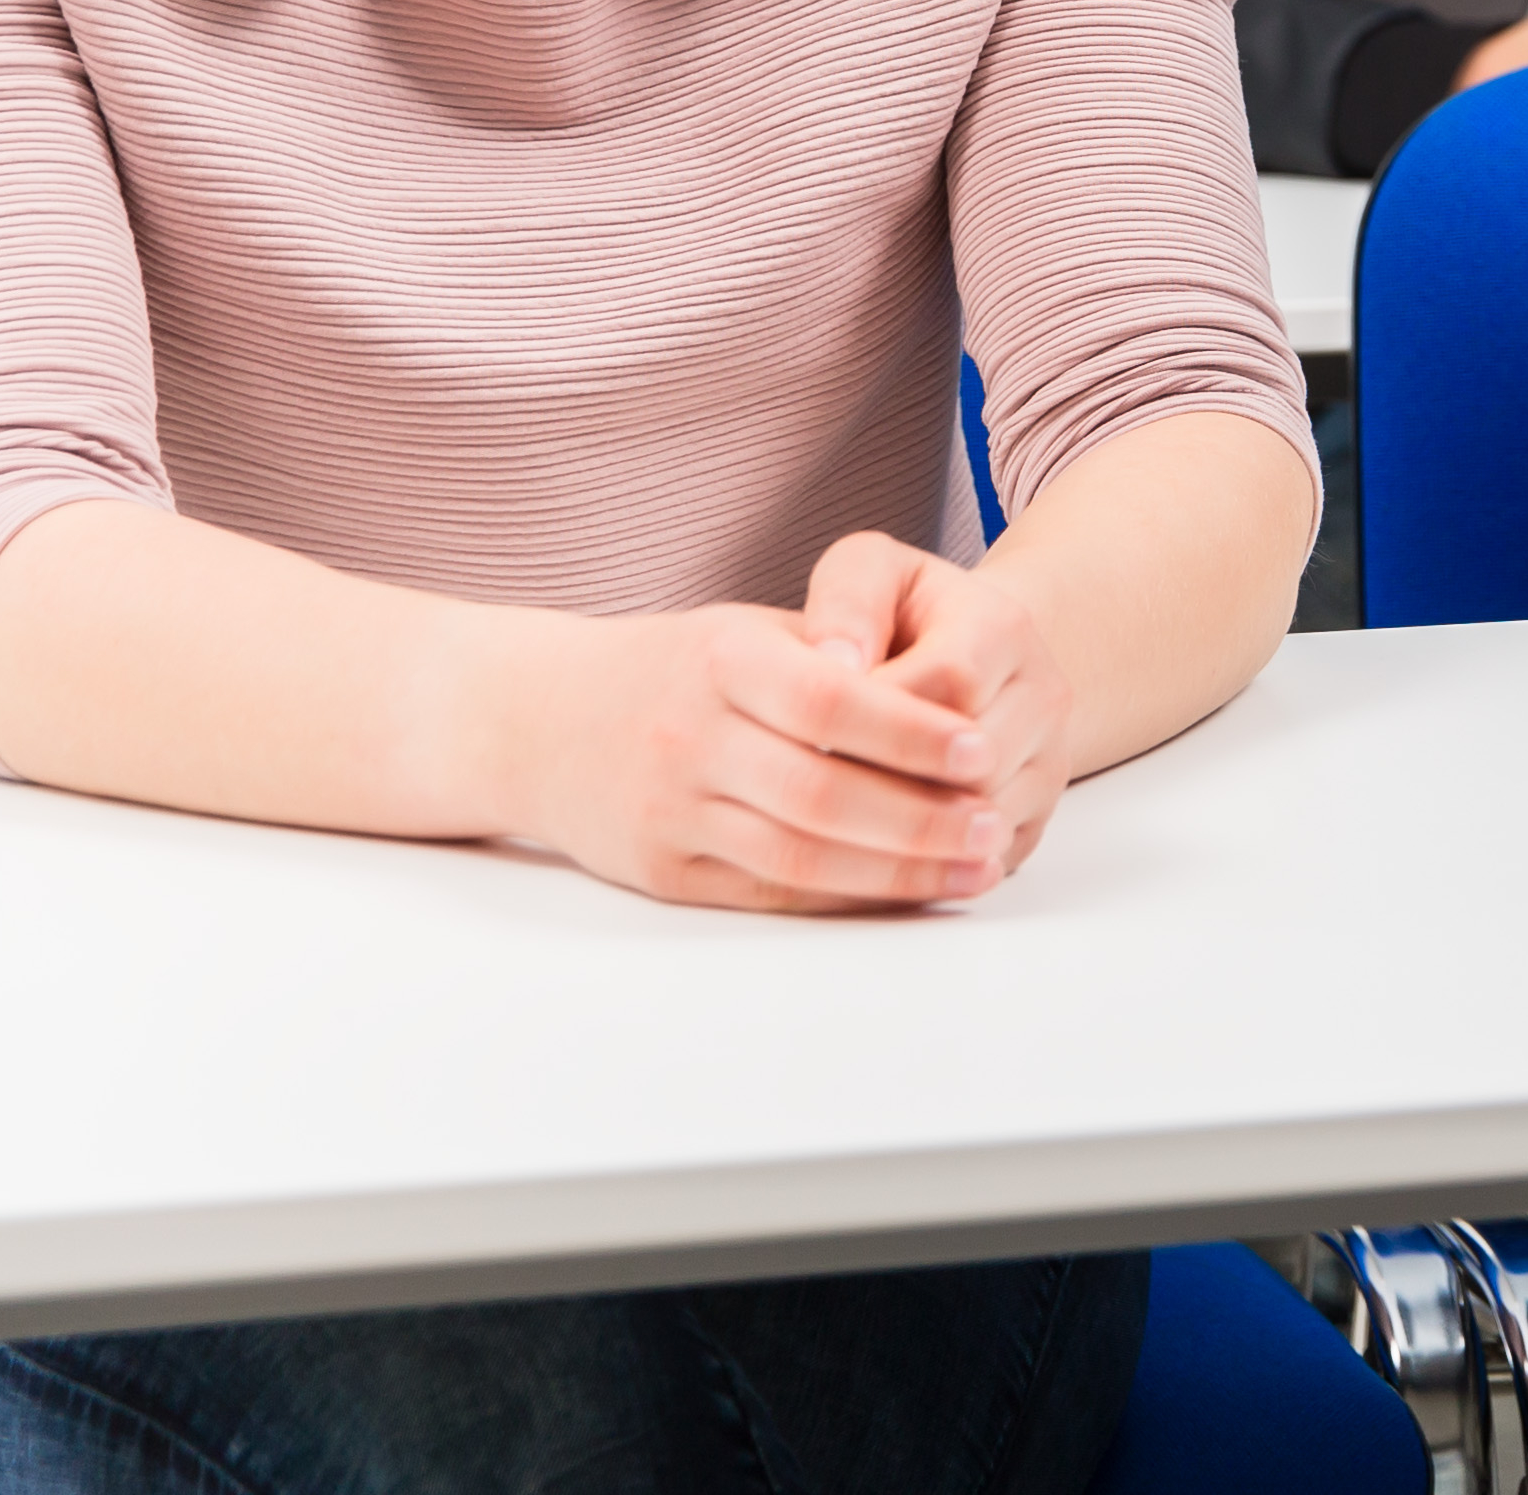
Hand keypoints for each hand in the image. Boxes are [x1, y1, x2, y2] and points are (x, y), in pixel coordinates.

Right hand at [491, 581, 1017, 913]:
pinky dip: (844, 897)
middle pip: (821, 793)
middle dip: (921, 820)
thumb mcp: (745, 630)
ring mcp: (669, 810)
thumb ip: (837, 657)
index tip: (982, 751)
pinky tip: (905, 891)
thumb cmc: (671, 667)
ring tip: (974, 868)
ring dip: (897, 872)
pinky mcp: (661, 869)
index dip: (912, 733)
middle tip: (996, 828)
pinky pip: (767, 891)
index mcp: (721, 659)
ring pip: (798, 855)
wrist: (531, 721)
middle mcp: (689, 736)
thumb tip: (952, 708)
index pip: (832, 701)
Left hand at [802, 531, 1085, 876]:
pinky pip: (983, 864)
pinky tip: (856, 866)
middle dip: (881, 788)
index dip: (873, 718)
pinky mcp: (1036, 820)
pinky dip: (921, 873)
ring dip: (901, 839)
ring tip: (819, 838)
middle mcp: (1045, 695)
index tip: (796, 737)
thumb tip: (831, 661)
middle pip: (971, 764)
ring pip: (980, 822)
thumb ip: (847, 600)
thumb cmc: (906, 618)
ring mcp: (1051, 764)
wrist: (977, 660)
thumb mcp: (872, 574)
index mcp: (1004, 626)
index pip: (949, 682)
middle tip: (793, 803)